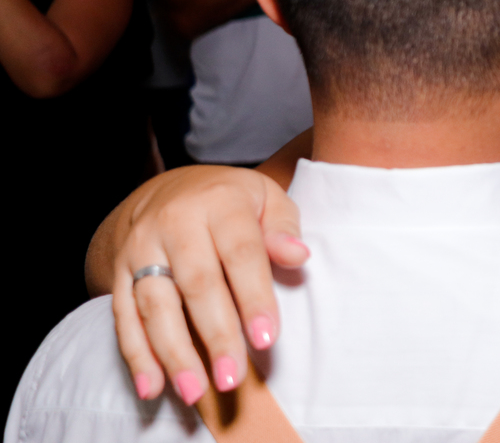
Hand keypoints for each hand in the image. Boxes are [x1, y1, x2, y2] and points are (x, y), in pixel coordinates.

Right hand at [112, 166, 308, 403]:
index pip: (241, 253)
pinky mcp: (118, 271)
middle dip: (215, 334)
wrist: (168, 190)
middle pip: (196, 283)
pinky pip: (124, 316)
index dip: (254, 297)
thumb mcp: (267, 199)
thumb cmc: (232, 202)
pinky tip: (153, 386)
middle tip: (232, 378)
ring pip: (155, 304)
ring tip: (195, 391)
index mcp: (220, 202)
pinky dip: (137, 354)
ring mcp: (141, 247)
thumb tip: (298, 255)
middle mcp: (175, 222)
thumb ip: (283, 229)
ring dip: (173, 353)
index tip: (266, 339)